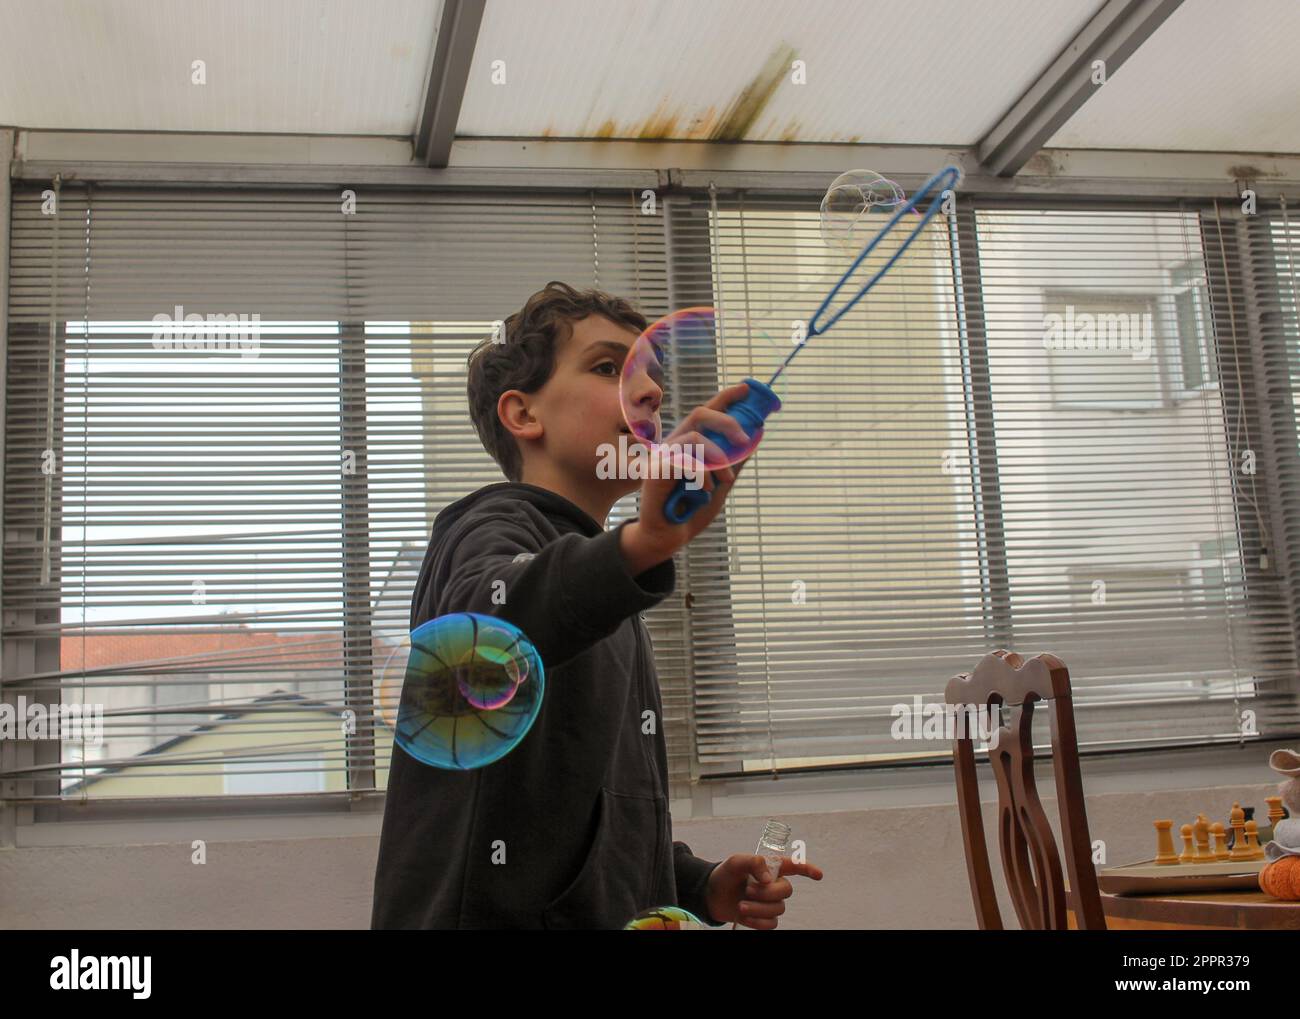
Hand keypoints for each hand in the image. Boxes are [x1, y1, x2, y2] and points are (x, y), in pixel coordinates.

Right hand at [620, 383, 761, 574]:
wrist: (669, 536)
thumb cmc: (692, 510)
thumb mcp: (721, 484)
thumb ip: (733, 462)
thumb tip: (754, 437)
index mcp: (690, 443)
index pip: (707, 412)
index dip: (725, 397)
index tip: (746, 388)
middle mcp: (675, 443)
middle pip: (700, 413)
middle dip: (728, 422)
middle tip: (745, 440)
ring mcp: (664, 454)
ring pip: (696, 437)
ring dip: (719, 459)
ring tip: (725, 482)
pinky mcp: (657, 468)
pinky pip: (686, 459)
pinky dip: (703, 473)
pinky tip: (706, 489)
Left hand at [703, 853, 823, 929]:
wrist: (711, 895)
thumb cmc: (725, 874)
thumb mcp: (735, 862)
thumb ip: (753, 862)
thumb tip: (768, 878)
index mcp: (771, 868)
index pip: (795, 867)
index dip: (808, 869)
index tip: (819, 875)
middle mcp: (774, 884)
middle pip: (787, 891)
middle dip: (767, 893)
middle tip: (747, 890)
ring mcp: (770, 903)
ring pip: (778, 909)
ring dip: (758, 908)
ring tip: (741, 905)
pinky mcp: (764, 918)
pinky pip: (771, 924)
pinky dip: (757, 921)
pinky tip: (744, 916)